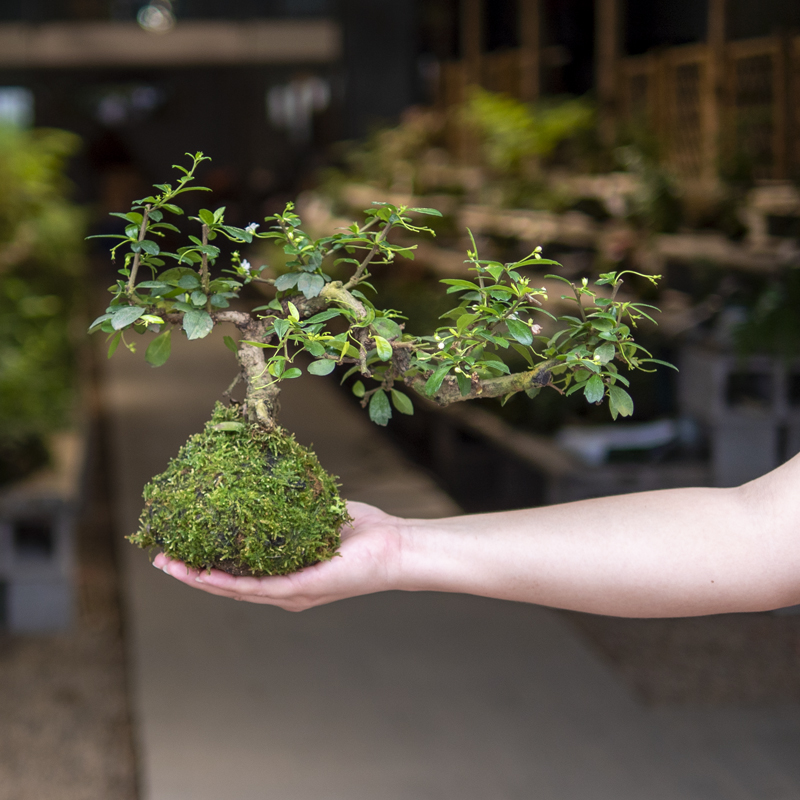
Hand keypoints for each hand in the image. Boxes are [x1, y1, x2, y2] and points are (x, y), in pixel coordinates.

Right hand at [152, 501, 403, 610]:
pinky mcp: (302, 589)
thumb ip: (291, 502)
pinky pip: (257, 588)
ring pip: (235, 588)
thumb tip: (267, 473)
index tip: (178, 546)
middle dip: (192, 572)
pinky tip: (204, 575)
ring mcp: (291, 592)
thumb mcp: (317, 512)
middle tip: (161, 558)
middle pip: (228, 583)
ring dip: (199, 578)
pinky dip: (229, 582)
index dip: (205, 561)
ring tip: (170, 566)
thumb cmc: (362, 530)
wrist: (396, 546)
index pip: (237, 570)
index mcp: (285, 572)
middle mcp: (284, 588)